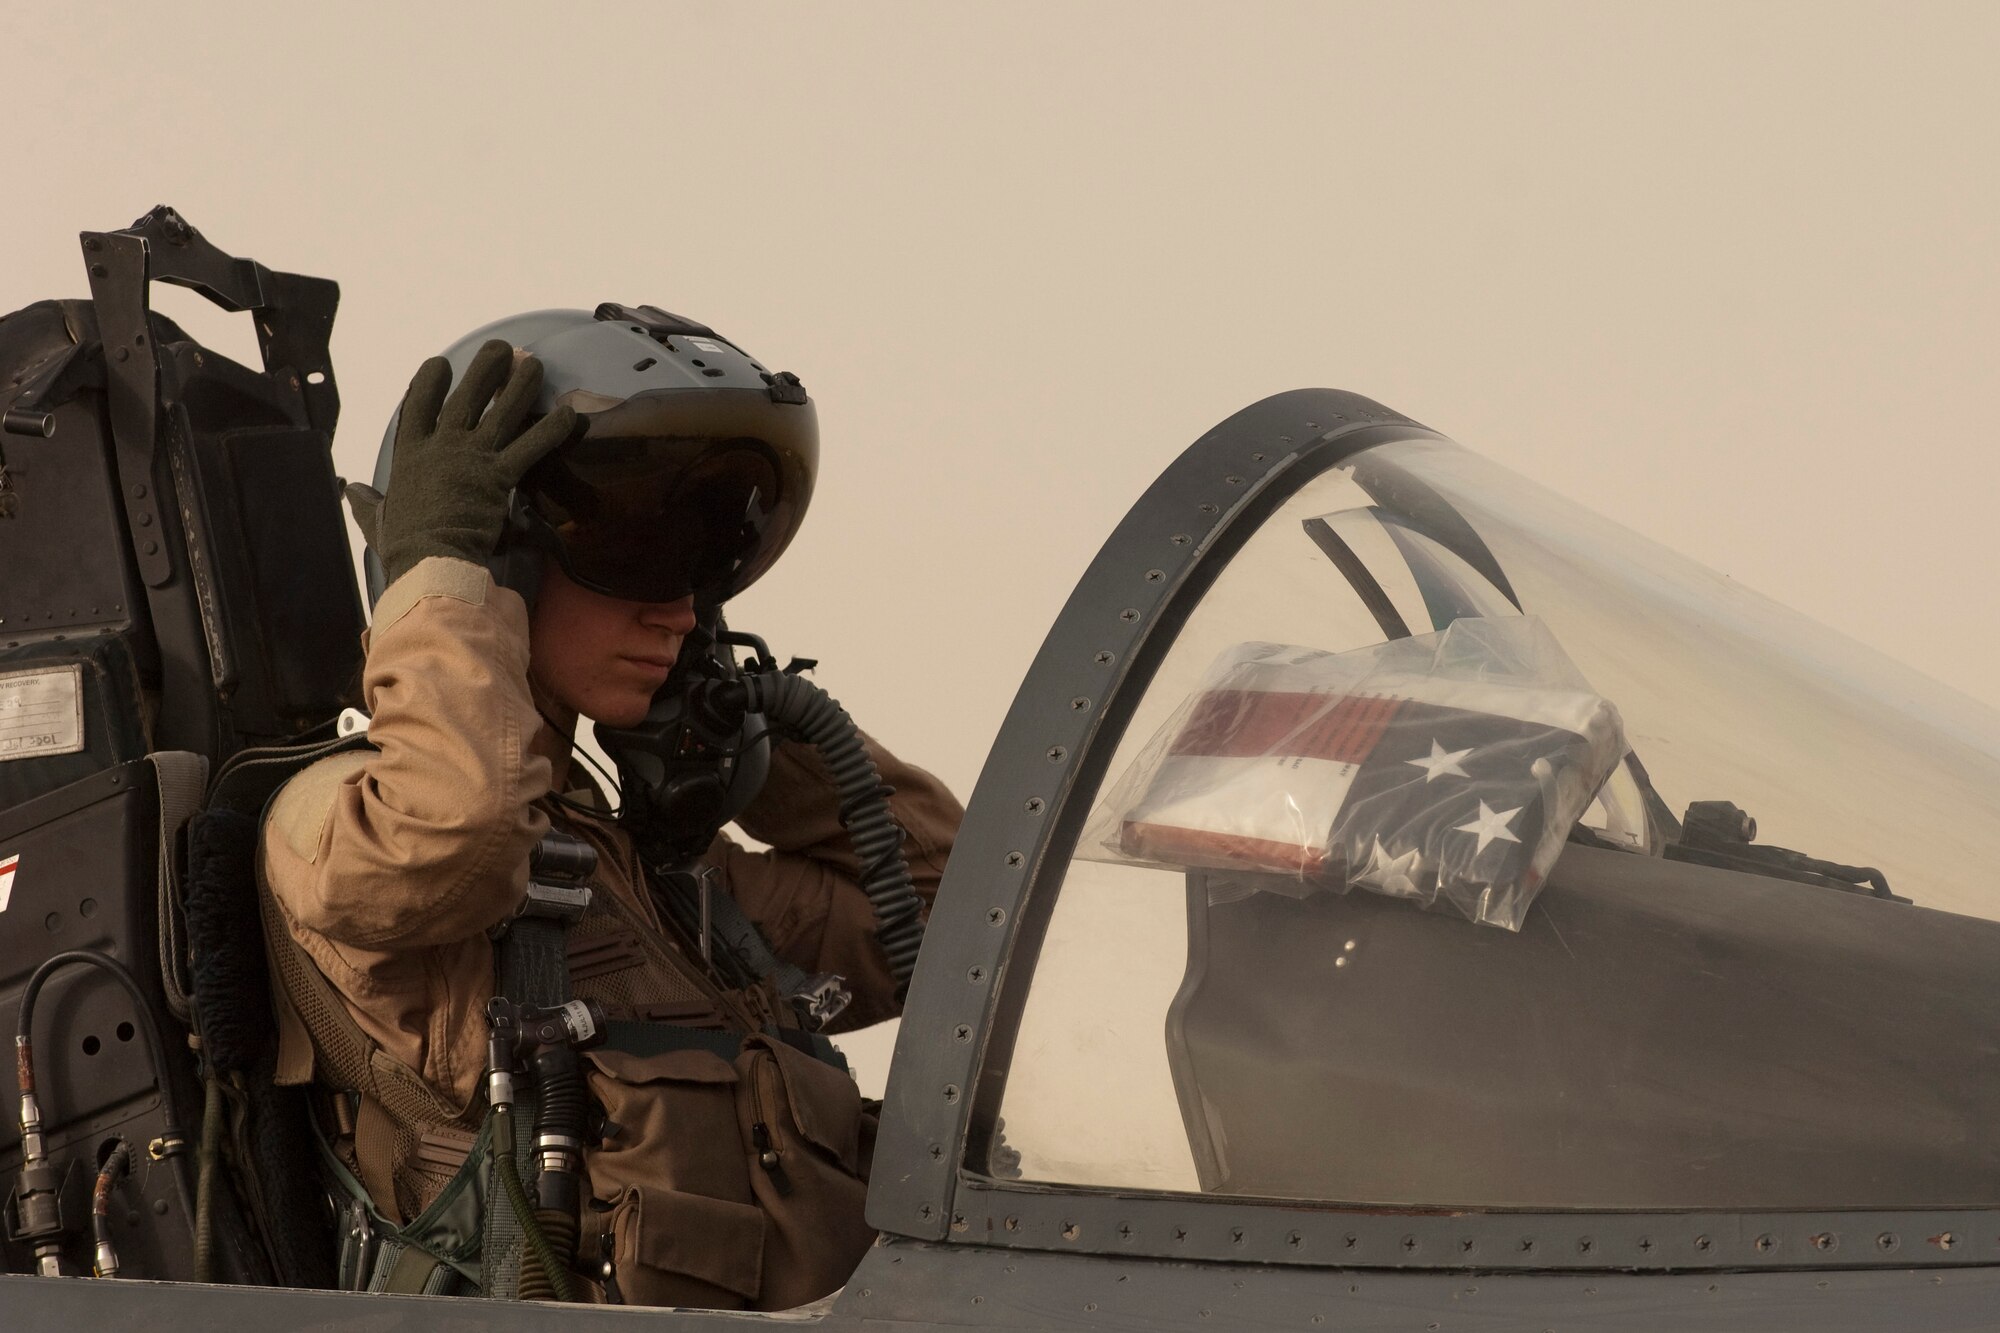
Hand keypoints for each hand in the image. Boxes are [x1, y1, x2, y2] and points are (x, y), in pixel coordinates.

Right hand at [344, 340, 577, 584]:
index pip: (418, 403)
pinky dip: (550, 430)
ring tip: (534, 364)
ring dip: (520, 386)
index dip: (430, 380)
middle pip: (467, 397)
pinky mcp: (499, 476)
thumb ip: (365, 501)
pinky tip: (570, 414)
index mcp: (409, 452)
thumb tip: (351, 490)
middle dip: (485, 369)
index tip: (441, 363)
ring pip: (501, 413)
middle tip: (502, 348)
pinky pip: (530, 447)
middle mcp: (442, 446)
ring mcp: (472, 458)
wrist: (429, 560)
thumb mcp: (374, 518)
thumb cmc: (401, 544)